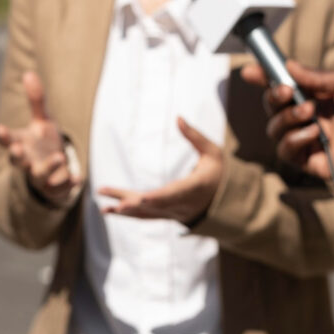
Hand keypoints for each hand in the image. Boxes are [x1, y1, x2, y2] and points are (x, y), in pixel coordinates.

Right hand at [0, 71, 81, 206]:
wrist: (56, 172)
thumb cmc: (44, 143)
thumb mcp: (42, 121)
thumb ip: (36, 100)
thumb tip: (29, 73)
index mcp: (22, 144)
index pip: (8, 140)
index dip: (3, 136)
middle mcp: (28, 162)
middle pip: (17, 161)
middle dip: (17, 156)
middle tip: (17, 149)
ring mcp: (41, 177)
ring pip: (40, 175)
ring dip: (48, 167)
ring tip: (59, 157)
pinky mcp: (55, 188)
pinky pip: (61, 187)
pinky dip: (68, 183)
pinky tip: (77, 178)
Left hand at [97, 117, 221, 224]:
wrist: (228, 203)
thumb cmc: (219, 173)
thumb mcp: (212, 152)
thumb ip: (194, 136)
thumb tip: (178, 117)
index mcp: (195, 189)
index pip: (175, 194)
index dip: (158, 198)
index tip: (142, 199)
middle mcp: (183, 205)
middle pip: (156, 206)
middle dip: (136, 205)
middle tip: (117, 204)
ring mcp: (174, 214)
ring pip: (148, 214)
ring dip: (126, 211)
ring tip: (105, 207)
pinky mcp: (167, 216)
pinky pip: (146, 216)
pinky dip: (129, 214)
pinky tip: (110, 209)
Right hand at [241, 61, 333, 180]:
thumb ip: (315, 76)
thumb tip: (287, 65)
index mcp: (317, 96)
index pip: (283, 88)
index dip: (264, 80)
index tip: (250, 72)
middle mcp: (309, 117)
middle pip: (273, 108)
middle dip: (274, 98)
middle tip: (289, 92)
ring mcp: (310, 140)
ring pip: (274, 130)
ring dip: (286, 119)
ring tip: (311, 113)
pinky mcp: (313, 161)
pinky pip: (286, 152)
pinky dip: (294, 140)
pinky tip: (314, 133)